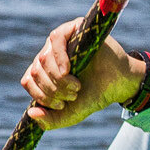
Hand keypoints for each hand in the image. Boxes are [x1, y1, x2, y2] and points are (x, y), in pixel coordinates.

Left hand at [22, 19, 144, 129]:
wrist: (121, 84)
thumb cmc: (95, 95)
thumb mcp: (71, 113)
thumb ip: (51, 120)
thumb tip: (32, 114)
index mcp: (44, 72)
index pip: (28, 81)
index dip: (41, 96)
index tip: (62, 105)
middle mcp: (48, 55)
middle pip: (36, 71)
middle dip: (54, 90)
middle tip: (74, 94)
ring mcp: (60, 42)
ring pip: (43, 59)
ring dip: (59, 79)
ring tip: (77, 85)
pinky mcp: (73, 28)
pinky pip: (56, 38)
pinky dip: (58, 57)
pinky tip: (68, 70)